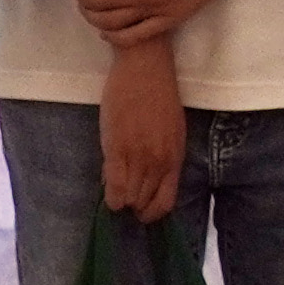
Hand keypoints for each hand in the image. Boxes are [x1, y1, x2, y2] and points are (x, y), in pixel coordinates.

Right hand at [97, 39, 183, 218]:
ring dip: (121, 201)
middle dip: (133, 206)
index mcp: (175, 156)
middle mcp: (159, 160)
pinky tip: (108, 196)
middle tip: (124, 202)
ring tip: (115, 198)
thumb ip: (160, 156)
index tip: (142, 214)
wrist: (146, 71)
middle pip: (144, 200)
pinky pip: (113, 182)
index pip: (166, 200)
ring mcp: (138, 155)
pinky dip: (110, 194)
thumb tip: (144, 180)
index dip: (152, 213)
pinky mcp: (117, 147)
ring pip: (128, 196)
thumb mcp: (170, 131)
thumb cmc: (159, 97)